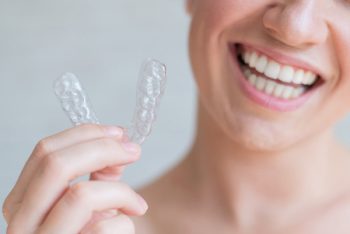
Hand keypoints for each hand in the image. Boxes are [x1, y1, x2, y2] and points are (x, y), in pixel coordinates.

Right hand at [2, 124, 147, 233]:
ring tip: (137, 203)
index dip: (86, 134)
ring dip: (120, 191)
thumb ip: (100, 171)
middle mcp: (23, 223)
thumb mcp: (90, 200)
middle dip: (103, 149)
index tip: (118, 133)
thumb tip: (119, 143)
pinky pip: (103, 228)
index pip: (44, 152)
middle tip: (133, 150)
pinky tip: (128, 227)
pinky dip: (126, 222)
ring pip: (80, 195)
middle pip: (56, 165)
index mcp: (24, 200)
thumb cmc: (91, 231)